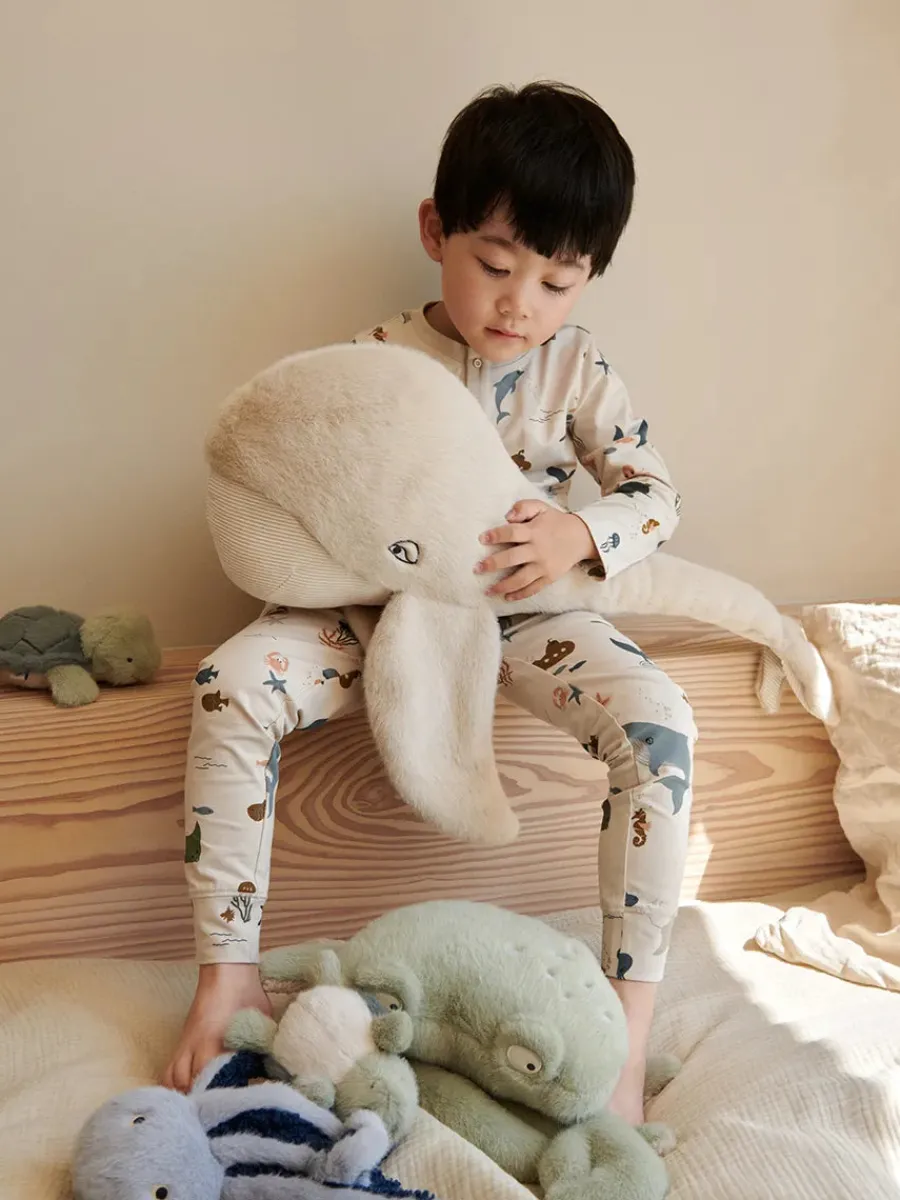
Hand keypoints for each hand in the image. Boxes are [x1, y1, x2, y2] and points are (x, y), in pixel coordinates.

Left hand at [477, 500, 597, 601]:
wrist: (581, 537)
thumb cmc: (556, 522)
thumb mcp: (541, 508)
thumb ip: (523, 507)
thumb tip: (507, 517)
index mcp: (534, 532)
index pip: (512, 533)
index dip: (496, 535)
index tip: (482, 539)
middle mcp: (538, 550)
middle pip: (512, 558)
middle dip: (493, 564)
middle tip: (477, 569)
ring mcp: (544, 566)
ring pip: (521, 579)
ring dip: (503, 586)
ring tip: (488, 591)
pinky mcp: (549, 577)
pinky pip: (533, 589)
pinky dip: (520, 594)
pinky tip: (507, 597)